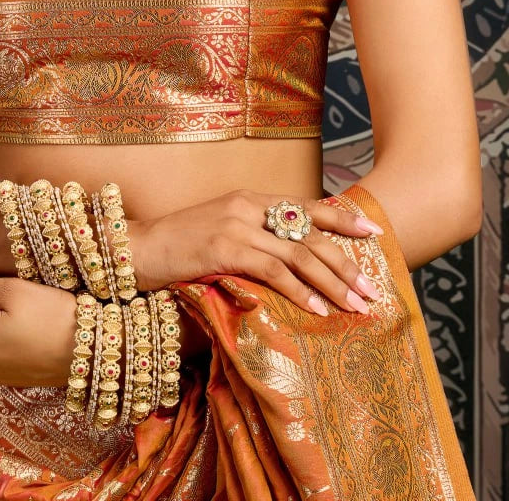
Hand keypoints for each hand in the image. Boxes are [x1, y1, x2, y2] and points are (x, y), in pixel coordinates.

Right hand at [129, 190, 383, 316]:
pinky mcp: (224, 248)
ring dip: (332, 282)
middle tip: (372, 289)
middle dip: (346, 263)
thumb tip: (290, 262)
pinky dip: (299, 291)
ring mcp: (236, 225)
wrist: (134, 249)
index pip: (306, 206)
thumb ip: (253, 239)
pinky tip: (318, 309)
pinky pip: (273, 270)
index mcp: (249, 198)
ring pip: (298, 254)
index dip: (342, 219)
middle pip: (310, 233)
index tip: (374, 232)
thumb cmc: (177, 248)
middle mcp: (247, 206)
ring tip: (355, 305)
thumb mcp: (220, 234)